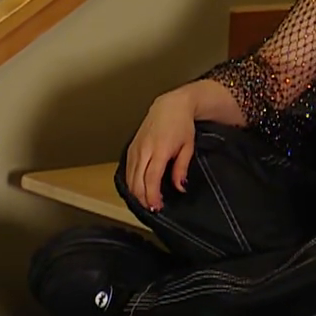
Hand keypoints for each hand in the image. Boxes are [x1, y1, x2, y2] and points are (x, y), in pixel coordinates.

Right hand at [123, 86, 198, 212]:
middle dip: (143, 198)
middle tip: (152, 208)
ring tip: (146, 202)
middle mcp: (144, 150)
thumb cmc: (182, 126)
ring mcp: (135, 148)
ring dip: (136, 192)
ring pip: (129, 177)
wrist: (170, 106)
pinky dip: (131, 182)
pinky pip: (128, 169)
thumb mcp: (188, 147)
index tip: (156, 207)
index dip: (152, 196)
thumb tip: (179, 187)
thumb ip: (181, 168)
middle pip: (137, 181)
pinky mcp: (131, 147)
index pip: (151, 178)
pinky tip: (138, 189)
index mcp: (159, 150)